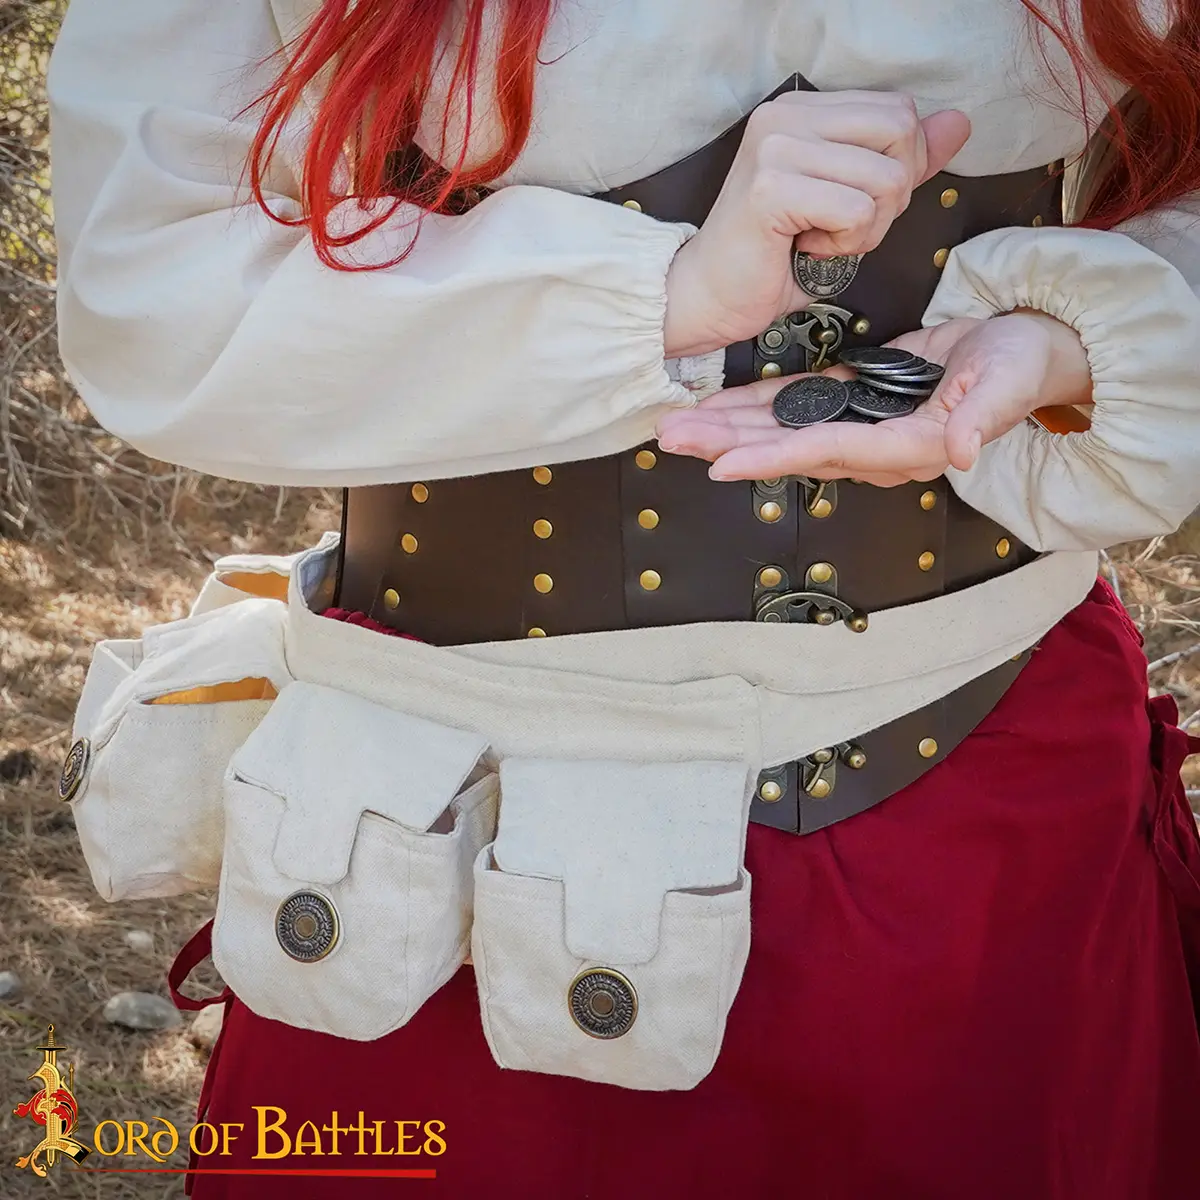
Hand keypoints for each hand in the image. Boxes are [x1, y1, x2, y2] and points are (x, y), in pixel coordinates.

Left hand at [655, 311, 1092, 485]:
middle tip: (670, 438)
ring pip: (781, 430)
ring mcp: (857, 424)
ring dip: (728, 428)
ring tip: (675, 426)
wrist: (1026, 351)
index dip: (773, 459)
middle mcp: (871, 445)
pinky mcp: (852, 398)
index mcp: (904, 446)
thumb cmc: (1021, 366)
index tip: (721, 464)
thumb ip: (982, 417)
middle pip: (787, 448)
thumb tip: (959, 453)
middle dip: (727, 445)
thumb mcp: (1008, 382)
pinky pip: (794, 407)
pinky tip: (716, 407)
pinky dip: (753, 406)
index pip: (827, 452)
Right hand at [662, 93, 970, 357]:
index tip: (855, 206)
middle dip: (892, 195)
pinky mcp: (771, 189)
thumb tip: (958, 124)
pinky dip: (845, 245)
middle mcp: (786, 115)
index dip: (900, 168)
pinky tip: (807, 250)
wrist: (710, 297)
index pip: (898, 112)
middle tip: (845, 227)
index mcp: (803, 109)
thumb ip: (901, 162)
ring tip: (823, 241)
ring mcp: (776, 148)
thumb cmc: (772, 257)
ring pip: (885, 179)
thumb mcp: (849, 202)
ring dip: (867, 228)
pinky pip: (857, 212)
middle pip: (901, 133)